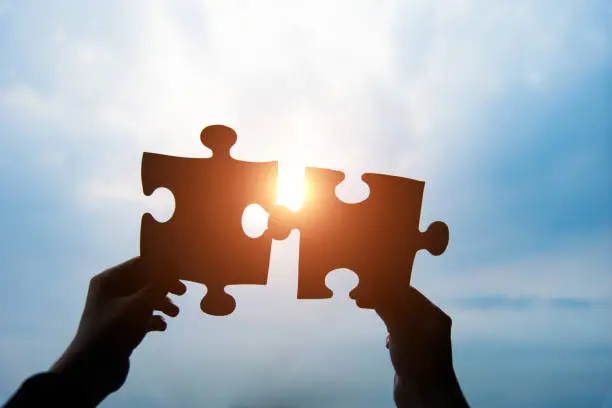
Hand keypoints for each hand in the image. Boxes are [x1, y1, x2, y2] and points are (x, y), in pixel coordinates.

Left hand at [50, 257, 185, 404]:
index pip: (139, 263)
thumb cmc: (115, 330)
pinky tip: (162, 327)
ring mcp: (115, 310)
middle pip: (143, 281)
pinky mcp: (120, 327)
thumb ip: (158, 282)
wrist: (93, 369)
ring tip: (175, 314)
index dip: (161, 266)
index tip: (181, 273)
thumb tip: (171, 262)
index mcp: (109, 280)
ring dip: (162, 303)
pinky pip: (141, 316)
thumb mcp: (141, 303)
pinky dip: (153, 319)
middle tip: (182, 292)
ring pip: (144, 299)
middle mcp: (110, 291)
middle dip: (164, 287)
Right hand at [375, 286, 468, 407]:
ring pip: (398, 318)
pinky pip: (398, 334)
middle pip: (401, 302)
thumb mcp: (400, 328)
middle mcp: (430, 325)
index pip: (407, 290)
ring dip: (383, 313)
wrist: (426, 398)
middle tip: (358, 296)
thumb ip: (387, 305)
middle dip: (380, 298)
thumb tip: (371, 286)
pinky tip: (386, 341)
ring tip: (365, 309)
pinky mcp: (413, 353)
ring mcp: (422, 340)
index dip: (385, 285)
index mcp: (433, 315)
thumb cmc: (418, 362)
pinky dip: (389, 331)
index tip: (364, 284)